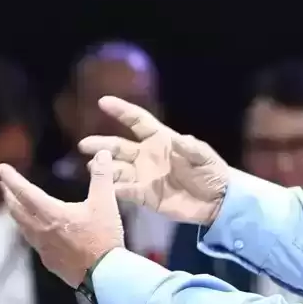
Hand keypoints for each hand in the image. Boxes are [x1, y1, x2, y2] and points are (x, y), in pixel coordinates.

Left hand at [0, 150, 123, 285]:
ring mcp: (43, 248)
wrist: (104, 275)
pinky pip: (32, 241)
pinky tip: (36, 231)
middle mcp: (41, 230)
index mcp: (51, 214)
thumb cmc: (104, 238)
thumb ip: (102, 177)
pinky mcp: (49, 261)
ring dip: (16, 213)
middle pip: (16, 210)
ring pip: (22, 227)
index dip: (11, 178)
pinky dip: (28, 230)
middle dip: (9, 195)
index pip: (24, 192)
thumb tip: (102, 154)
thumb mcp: (106, 204)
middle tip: (4, 186)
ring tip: (15, 206)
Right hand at [78, 96, 229, 225]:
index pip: (137, 121)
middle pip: (119, 147)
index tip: (103, 102)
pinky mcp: (146, 196)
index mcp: (161, 140)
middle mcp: (148, 156)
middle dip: (102, 145)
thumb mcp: (204, 157)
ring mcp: (145, 176)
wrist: (218, 201)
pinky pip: (126, 191)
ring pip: (118, 169)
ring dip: (105, 168)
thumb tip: (179, 139)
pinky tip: (105, 187)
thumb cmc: (212, 172)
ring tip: (93, 166)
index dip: (121, 111)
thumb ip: (191, 148)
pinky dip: (115, 189)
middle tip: (85, 145)